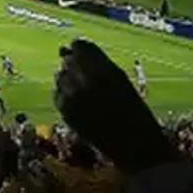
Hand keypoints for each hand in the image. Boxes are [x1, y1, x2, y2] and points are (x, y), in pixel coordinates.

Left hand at [54, 40, 175, 171]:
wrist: (134, 146)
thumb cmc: (133, 111)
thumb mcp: (120, 80)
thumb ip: (95, 62)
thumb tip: (66, 49)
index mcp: (104, 69)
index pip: (79, 46)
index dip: (81, 51)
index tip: (86, 58)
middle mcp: (85, 80)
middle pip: (68, 60)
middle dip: (75, 66)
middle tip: (88, 79)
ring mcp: (73, 97)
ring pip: (60, 76)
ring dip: (69, 80)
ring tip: (87, 94)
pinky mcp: (65, 112)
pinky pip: (58, 94)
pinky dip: (65, 96)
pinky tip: (81, 105)